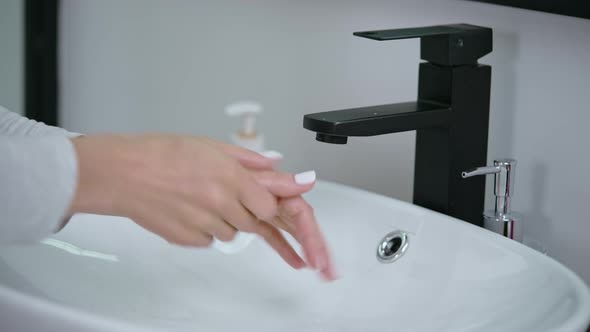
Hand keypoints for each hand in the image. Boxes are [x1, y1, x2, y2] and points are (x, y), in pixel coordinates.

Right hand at [68, 134, 335, 279]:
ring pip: (233, 233)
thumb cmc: (162, 153)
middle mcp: (221, 203)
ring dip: (228, 221)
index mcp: (230, 177)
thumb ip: (249, 160)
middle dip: (255, 217)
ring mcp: (204, 224)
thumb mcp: (211, 146)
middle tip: (251, 215)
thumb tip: (278, 167)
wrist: (123, 173)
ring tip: (202, 199)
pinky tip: (189, 210)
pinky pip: (210, 240)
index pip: (270, 205)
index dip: (273, 206)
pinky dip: (207, 229)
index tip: (280, 210)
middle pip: (255, 223)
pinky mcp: (188, 239)